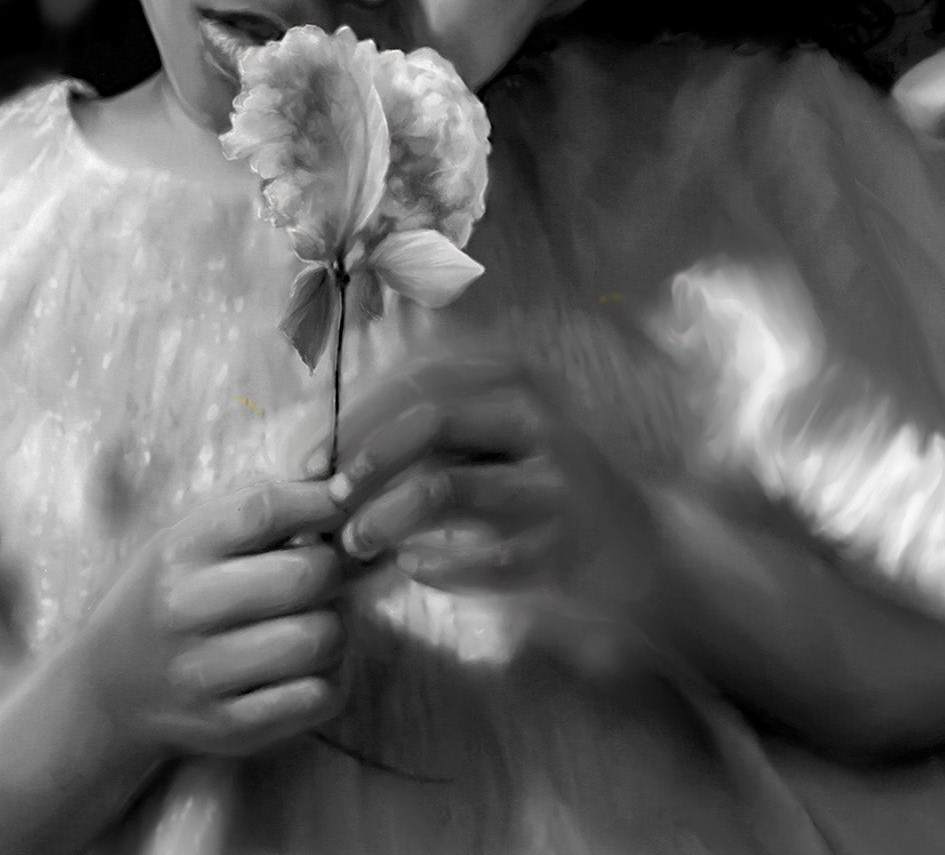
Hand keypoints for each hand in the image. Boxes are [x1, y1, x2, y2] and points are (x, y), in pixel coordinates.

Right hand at [65, 478, 350, 768]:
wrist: (107, 691)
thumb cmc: (167, 595)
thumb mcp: (188, 537)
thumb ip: (255, 507)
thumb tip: (335, 485)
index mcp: (179, 552)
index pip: (265, 509)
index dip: (319, 501)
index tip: (339, 504)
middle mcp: (187, 612)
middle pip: (305, 575)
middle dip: (334, 567)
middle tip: (327, 571)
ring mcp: (205, 676)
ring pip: (320, 639)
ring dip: (337, 624)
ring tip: (318, 618)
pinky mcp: (228, 729)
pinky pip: (317, 698)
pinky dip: (332, 677)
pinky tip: (312, 666)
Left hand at [330, 353, 665, 632]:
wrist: (639, 548)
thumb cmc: (539, 484)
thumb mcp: (492, 429)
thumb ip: (424, 424)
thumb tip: (324, 442)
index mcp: (513, 375)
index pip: (414, 376)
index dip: (352, 413)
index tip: (305, 453)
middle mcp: (536, 413)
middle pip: (425, 418)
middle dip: (360, 460)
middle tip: (321, 500)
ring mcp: (551, 478)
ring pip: (439, 489)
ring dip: (382, 519)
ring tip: (355, 543)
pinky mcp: (560, 543)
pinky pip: (470, 557)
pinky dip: (431, 566)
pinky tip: (415, 569)